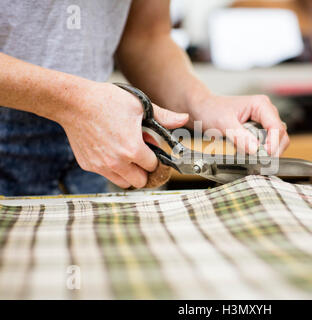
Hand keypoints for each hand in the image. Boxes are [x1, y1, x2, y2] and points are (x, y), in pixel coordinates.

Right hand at [59, 82, 187, 188]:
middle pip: (140, 181)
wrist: (73, 102)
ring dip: (129, 173)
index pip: (153, 166)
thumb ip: (164, 117)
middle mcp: (116, 163)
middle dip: (144, 169)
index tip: (152, 149)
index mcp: (133, 149)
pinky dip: (112, 169)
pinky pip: (106, 175)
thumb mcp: (140, 106)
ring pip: (124, 183)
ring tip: (127, 155)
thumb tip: (184, 119)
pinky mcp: (88, 165)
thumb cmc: (106, 101)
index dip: (155, 157)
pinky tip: (110, 151)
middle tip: (141, 155)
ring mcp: (101, 166)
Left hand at [190, 94, 288, 155]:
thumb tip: (256, 150)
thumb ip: (240, 137)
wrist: (202, 109)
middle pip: (281, 135)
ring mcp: (264, 121)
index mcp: (261, 105)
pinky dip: (260, 151)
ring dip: (267, 151)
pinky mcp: (259, 129)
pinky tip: (248, 153)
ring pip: (276, 141)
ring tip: (251, 156)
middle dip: (272, 149)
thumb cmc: (211, 110)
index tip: (264, 156)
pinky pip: (267, 143)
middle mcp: (266, 112)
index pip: (277, 127)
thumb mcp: (223, 124)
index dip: (273, 144)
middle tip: (259, 161)